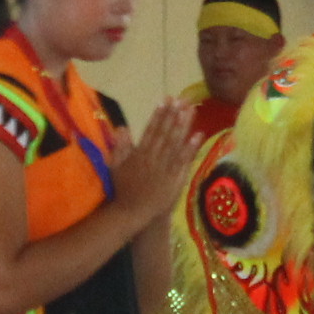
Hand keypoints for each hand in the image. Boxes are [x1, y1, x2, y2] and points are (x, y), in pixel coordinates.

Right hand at [108, 96, 204, 227]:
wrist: (132, 214)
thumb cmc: (123, 190)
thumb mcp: (115, 167)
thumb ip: (120, 147)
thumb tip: (122, 127)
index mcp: (139, 154)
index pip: (150, 130)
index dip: (158, 115)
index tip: (165, 100)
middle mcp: (153, 159)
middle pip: (165, 133)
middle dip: (173, 115)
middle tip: (181, 99)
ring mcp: (165, 169)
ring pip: (176, 144)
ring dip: (183, 126)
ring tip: (190, 110)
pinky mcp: (174, 179)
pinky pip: (184, 161)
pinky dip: (191, 148)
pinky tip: (198, 134)